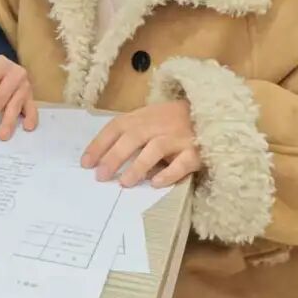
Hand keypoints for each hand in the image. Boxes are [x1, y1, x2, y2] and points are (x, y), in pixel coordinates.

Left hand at [81, 101, 201, 188]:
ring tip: (124, 183)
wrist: (211, 113)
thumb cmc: (173, 121)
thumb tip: (104, 159)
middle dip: (114, 156)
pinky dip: (169, 173)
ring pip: (156, 148)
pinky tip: (156, 183)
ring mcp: (178, 137)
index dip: (100, 143)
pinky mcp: (196, 151)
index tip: (85, 163)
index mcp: (143, 116)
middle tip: (101, 176)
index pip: (117, 127)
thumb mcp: (150, 120)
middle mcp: (159, 124)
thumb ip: (131, 134)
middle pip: (133, 137)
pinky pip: (182, 163)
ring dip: (138, 166)